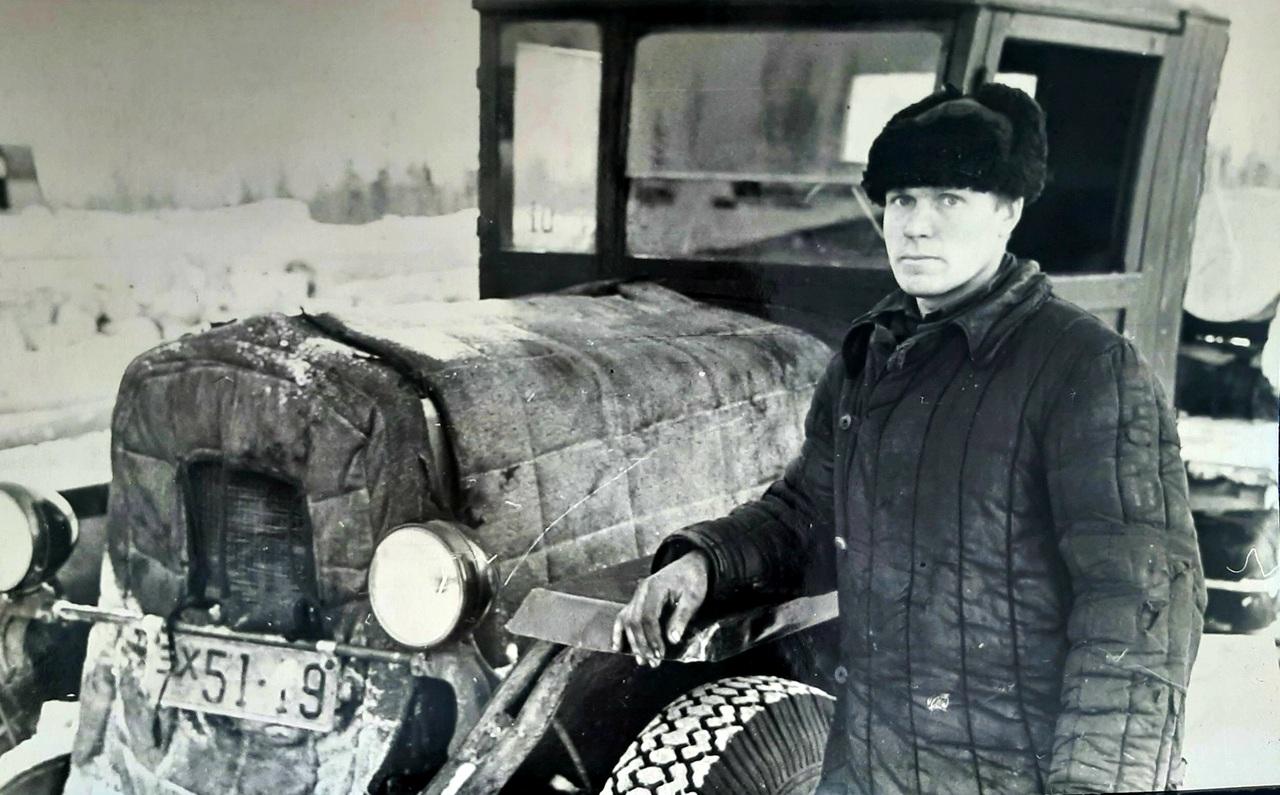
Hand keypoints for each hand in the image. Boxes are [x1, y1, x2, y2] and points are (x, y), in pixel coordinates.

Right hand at [611, 551, 709, 667]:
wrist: (690, 566)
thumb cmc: (693, 581)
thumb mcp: (693, 597)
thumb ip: (681, 617)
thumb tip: (672, 640)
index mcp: (655, 587)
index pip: (648, 617)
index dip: (652, 638)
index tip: (659, 654)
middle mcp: (641, 591)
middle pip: (635, 621)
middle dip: (643, 645)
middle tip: (653, 662)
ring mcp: (636, 595)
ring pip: (627, 621)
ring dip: (633, 643)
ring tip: (642, 661)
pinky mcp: (636, 601)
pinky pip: (622, 616)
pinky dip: (618, 632)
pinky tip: (617, 647)